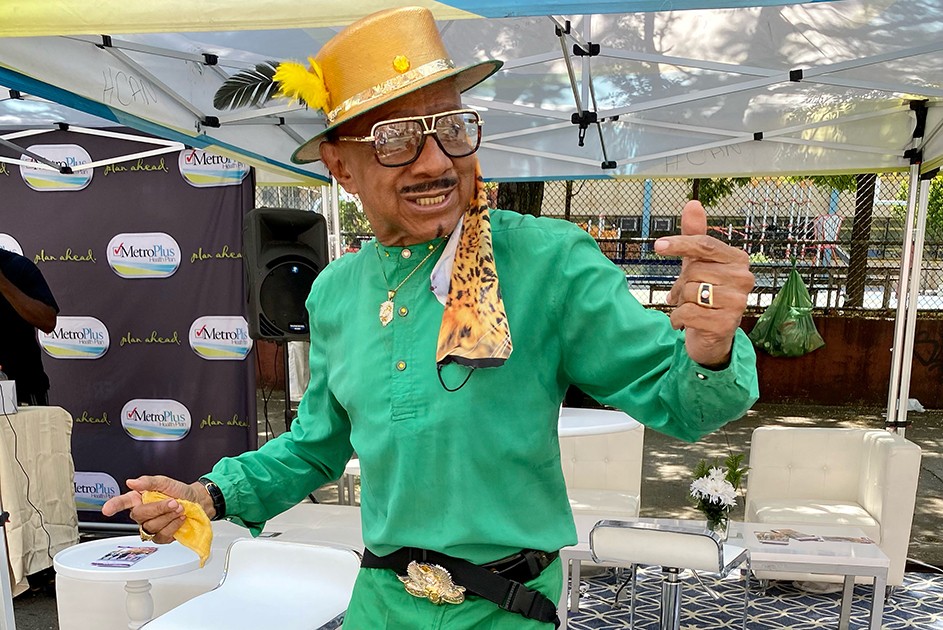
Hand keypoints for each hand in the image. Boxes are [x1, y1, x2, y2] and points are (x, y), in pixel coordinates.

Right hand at [101, 475, 211, 543]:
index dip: (113, 505)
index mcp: (139, 498)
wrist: (198, 502)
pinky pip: (161, 536)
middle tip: (174, 502)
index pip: (122, 502)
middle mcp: (143, 514)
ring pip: (151, 526)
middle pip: (140, 516)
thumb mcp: (166, 482)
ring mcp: (151, 526)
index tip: (107, 509)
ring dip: (168, 517)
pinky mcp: (160, 537)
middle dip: (159, 508)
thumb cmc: (180, 491)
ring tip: (180, 508)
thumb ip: (150, 481)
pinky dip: (173, 526)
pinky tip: (180, 519)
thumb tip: (132, 482)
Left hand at [654, 200, 753, 366]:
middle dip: (681, 283)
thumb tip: (693, 204)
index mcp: (738, 259)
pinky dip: (677, 318)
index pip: (705, 245)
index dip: (680, 243)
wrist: (711, 336)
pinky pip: (688, 313)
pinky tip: (683, 322)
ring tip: (689, 308)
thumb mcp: (696, 264)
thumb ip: (694, 235)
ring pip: (691, 291)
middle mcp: (744, 279)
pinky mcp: (727, 324)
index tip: (658, 246)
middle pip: (694, 270)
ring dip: (680, 302)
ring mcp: (738, 302)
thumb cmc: (705, 295)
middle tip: (685, 295)